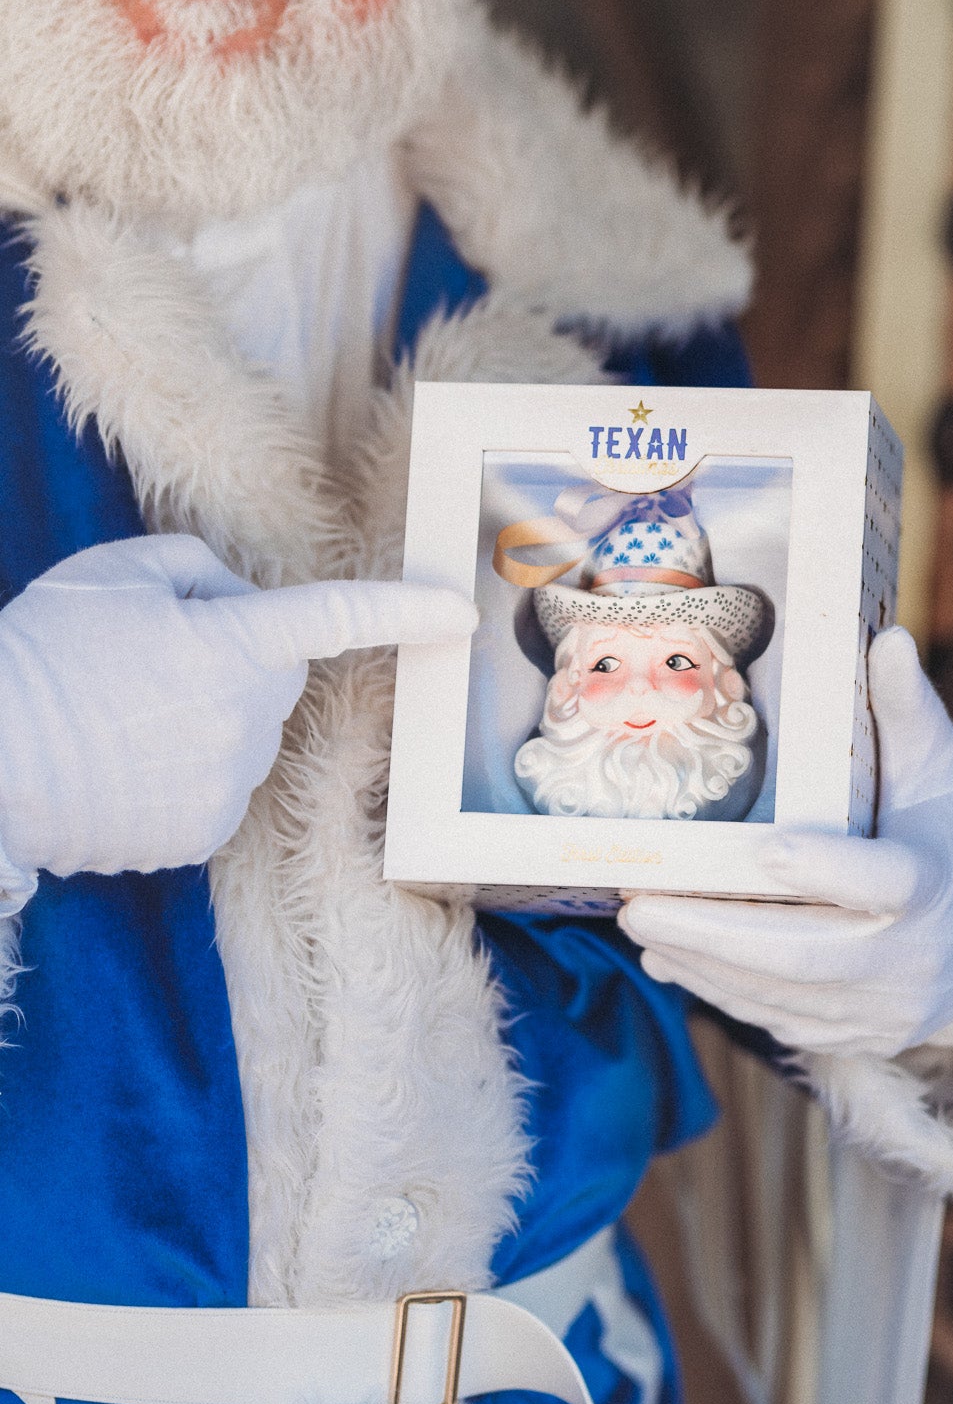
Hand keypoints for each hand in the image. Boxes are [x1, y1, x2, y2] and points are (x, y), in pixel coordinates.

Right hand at [0, 534, 475, 881]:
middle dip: (236, 660)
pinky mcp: (205, 834)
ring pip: (244, 735)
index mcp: (234, 645)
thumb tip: (239, 603)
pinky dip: (182, 775)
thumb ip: (199, 570)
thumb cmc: (43, 653)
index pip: (336, 616)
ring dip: (205, 720)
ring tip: (120, 719)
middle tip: (148, 659)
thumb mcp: (116, 571)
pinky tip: (123, 767)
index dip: (404, 610)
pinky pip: (217, 788)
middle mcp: (249, 718)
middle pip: (274, 675)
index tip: (458, 613)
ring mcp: (230, 783)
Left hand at [618, 628, 952, 1056]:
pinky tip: (671, 959)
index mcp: (934, 885)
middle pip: (805, 955)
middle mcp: (912, 960)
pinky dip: (721, 991)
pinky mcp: (857, 1038)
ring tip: (638, 925)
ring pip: (780, 996)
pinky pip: (780, 1020)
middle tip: (638, 904)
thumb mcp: (942, 770)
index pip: (883, 882)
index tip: (767, 849)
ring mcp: (883, 1010)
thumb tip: (886, 637)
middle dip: (713, 934)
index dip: (827, 871)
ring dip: (702, 965)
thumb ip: (908, 709)